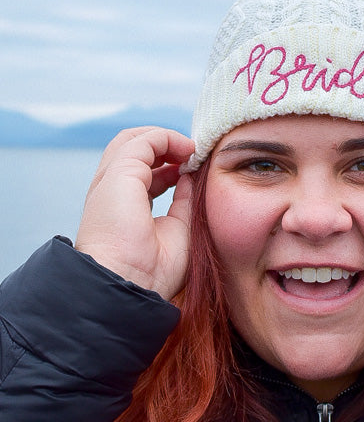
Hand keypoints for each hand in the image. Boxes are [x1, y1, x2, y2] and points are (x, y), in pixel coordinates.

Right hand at [75, 127, 195, 299]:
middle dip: (166, 147)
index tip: (193, 170)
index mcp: (122, 207)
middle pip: (134, 151)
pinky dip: (168, 137)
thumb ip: (183, 202)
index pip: (144, 174)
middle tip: (193, 155)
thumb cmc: (153, 271)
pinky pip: (144, 141)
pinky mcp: (119, 173)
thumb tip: (190, 177)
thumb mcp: (177, 230)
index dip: (170, 167)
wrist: (130, 284)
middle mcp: (112, 191)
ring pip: (134, 140)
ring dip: (167, 139)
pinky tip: (189, 150)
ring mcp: (112, 180)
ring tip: (193, 150)